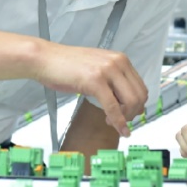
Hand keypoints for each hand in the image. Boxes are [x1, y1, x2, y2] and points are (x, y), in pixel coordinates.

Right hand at [34, 43, 148, 137]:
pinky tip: (115, 127)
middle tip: (120, 121)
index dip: (137, 106)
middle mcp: (117, 61)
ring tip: (111, 121)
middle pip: (140, 96)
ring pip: (130, 102)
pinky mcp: (96, 80)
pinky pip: (113, 107)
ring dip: (125, 118)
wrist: (45, 59)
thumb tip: (127, 102)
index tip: (128, 115)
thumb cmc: (65, 65)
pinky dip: (117, 122)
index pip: (141, 87)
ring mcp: (107, 70)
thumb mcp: (96, 69)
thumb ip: (113, 80)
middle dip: (132, 114)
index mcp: (119, 58)